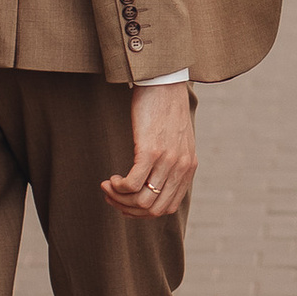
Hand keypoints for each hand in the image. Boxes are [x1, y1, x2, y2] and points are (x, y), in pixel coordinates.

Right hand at [102, 78, 195, 218]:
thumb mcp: (176, 140)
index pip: (168, 208)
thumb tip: (152, 182)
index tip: (126, 203)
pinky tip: (111, 179)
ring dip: (119, 199)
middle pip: (153, 209)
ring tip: (108, 188)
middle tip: (112, 198)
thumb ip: (172, 162)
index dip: (143, 213)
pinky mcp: (150, 150)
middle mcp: (180, 168)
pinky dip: (118, 187)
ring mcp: (167, 160)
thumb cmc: (165, 109)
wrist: (165, 82)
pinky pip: (133, 184)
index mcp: (188, 168)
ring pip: (141, 200)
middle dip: (128, 210)